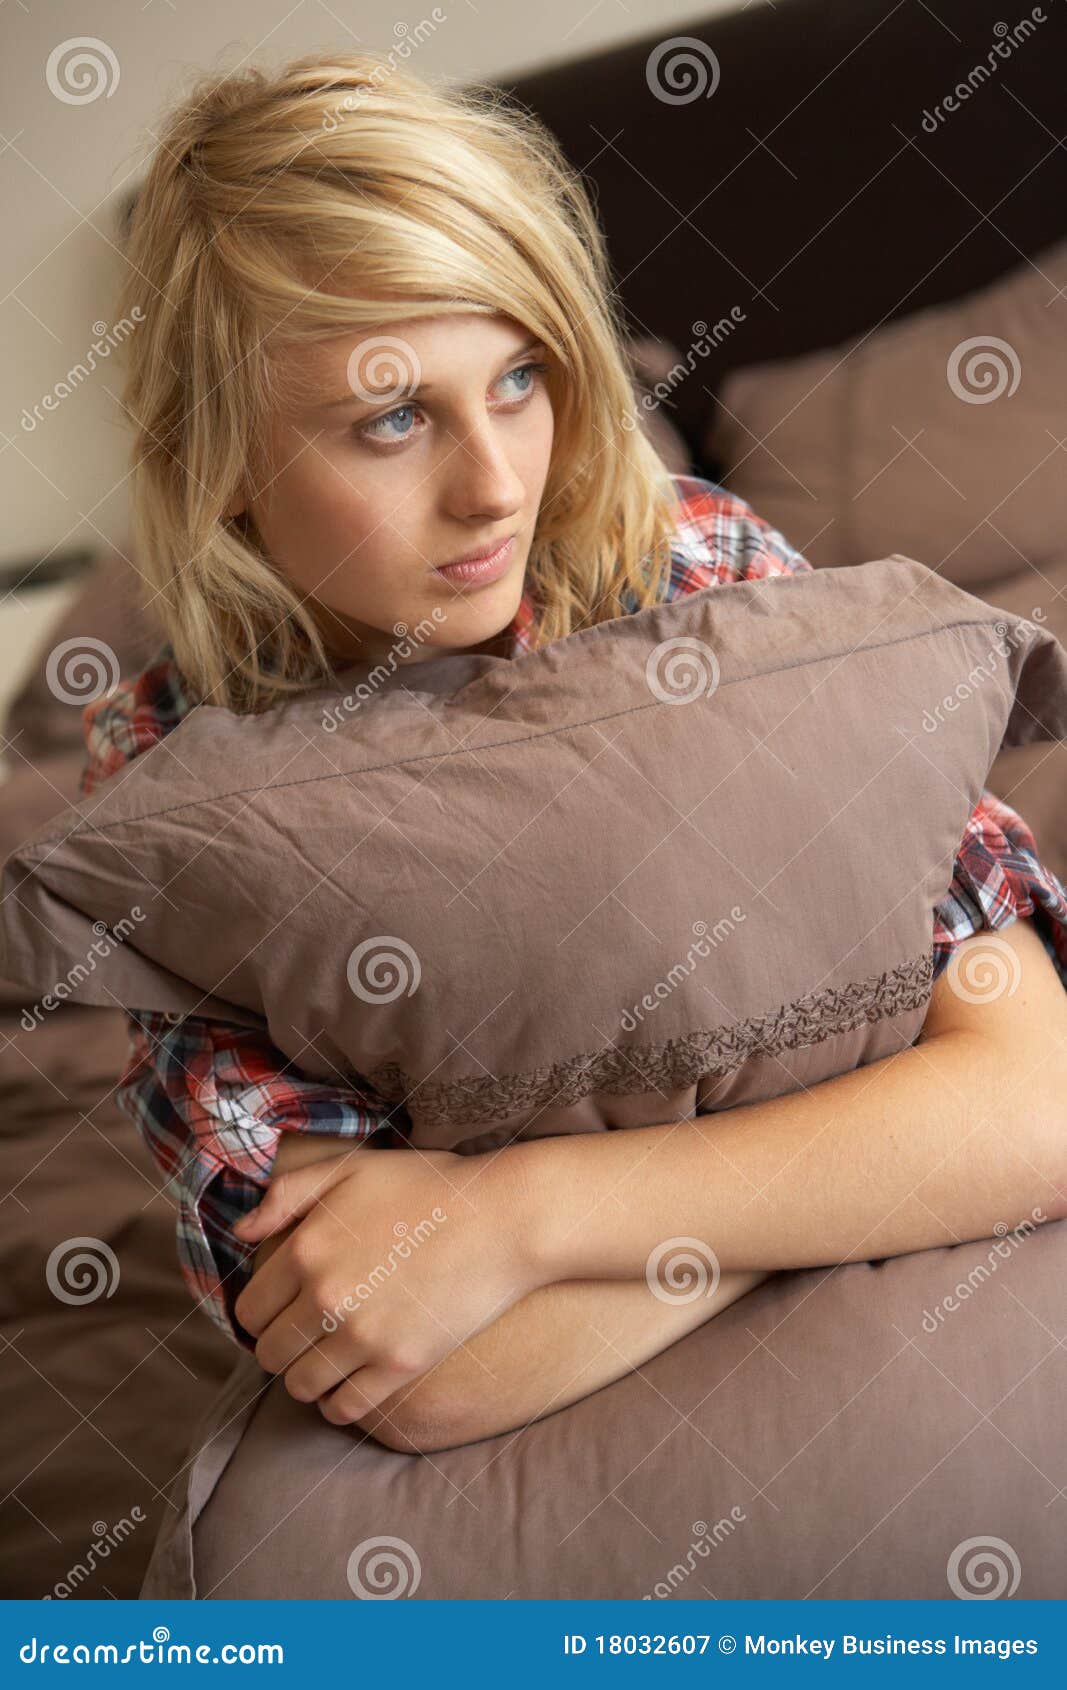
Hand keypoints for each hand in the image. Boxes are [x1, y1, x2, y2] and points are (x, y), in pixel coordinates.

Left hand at [231, 1142, 542, 1423]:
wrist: (503, 1218)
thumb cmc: (429, 1186)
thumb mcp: (353, 1167)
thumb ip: (288, 1193)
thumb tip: (240, 1232)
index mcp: (306, 1249)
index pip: (250, 1310)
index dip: (259, 1314)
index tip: (278, 1312)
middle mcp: (325, 1297)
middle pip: (269, 1354)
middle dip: (279, 1348)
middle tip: (301, 1338)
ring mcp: (363, 1335)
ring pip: (300, 1386)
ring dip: (305, 1378)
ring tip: (324, 1361)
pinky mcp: (400, 1365)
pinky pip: (344, 1408)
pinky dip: (337, 1403)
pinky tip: (348, 1384)